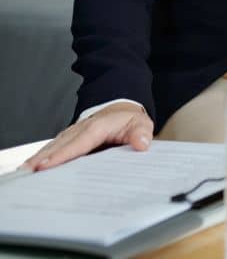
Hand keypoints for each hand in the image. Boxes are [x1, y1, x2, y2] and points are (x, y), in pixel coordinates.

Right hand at [21, 102, 152, 170]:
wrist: (121, 111)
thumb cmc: (129, 121)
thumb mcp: (140, 124)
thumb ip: (141, 133)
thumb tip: (141, 143)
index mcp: (98, 126)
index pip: (79, 142)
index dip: (62, 154)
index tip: (46, 165)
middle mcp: (81, 129)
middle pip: (60, 145)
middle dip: (43, 159)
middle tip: (29, 173)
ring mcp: (72, 134)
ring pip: (53, 146)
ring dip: (38, 159)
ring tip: (25, 173)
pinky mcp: (68, 140)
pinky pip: (53, 149)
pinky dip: (42, 158)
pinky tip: (31, 169)